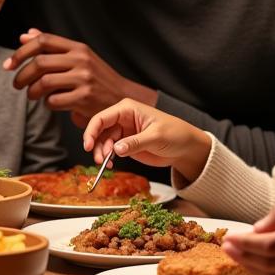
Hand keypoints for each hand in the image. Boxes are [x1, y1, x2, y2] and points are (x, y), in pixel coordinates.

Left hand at [2, 28, 157, 126]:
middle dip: (22, 75)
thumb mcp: (78, 57)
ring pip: (44, 82)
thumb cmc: (96, 78)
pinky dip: (46, 104)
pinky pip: (54, 100)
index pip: (43, 41)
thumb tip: (26, 34)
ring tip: (31, 95)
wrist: (123, 98)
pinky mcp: (85, 98)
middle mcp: (81, 60)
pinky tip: (49, 103)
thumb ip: (52, 47)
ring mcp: (84, 79)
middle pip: (40, 62)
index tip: (9, 64)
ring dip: (31, 91)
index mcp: (78, 47)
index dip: (21, 52)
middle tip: (16, 84)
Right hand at [82, 98, 210, 181]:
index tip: (88, 146)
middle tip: (99, 160)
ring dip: (101, 153)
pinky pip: (110, 150)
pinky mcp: (126, 144)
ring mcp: (123, 132)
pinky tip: (110, 165)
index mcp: (127, 109)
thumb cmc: (175, 134)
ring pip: (103, 142)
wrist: (186, 147)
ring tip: (106, 165)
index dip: (92, 131)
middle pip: (99, 130)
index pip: (102, 118)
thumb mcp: (156, 137)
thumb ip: (136, 142)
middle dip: (96, 145)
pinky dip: (108, 158)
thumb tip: (116, 149)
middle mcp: (122, 119)